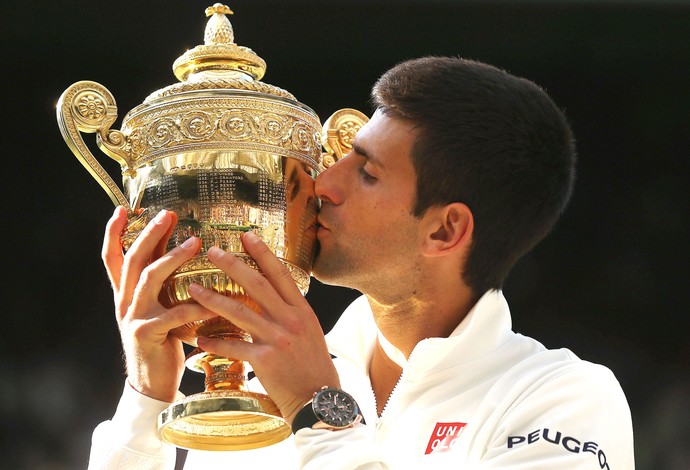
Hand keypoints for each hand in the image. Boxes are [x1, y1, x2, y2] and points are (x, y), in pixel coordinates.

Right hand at [102, 206, 215, 401]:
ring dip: (172, 258)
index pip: (112, 257)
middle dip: (150, 234)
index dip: (113, 232)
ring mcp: (134, 316)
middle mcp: (125, 301)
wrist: (150, 381)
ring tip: (195, 243)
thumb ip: (163, 279)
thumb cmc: (161, 338)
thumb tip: (180, 244)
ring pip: (149, 278)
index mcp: (125, 293)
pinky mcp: (147, 334)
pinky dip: (195, 306)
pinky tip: (212, 301)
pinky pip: (174, 315)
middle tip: (168, 215)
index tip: (123, 209)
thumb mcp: (157, 305)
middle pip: (133, 259)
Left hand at [192, 231, 339, 423]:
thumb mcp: (310, 330)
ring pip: (240, 312)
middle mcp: (290, 320)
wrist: (318, 397)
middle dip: (233, 265)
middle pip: (257, 285)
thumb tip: (275, 296)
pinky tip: (199, 338)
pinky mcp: (264, 360)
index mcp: (301, 310)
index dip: (263, 254)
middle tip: (213, 251)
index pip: (280, 275)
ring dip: (213, 299)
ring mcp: (277, 339)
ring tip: (193, 288)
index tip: (247, 236)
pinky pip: (233, 346)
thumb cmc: (313, 364)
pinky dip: (215, 342)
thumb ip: (291, 312)